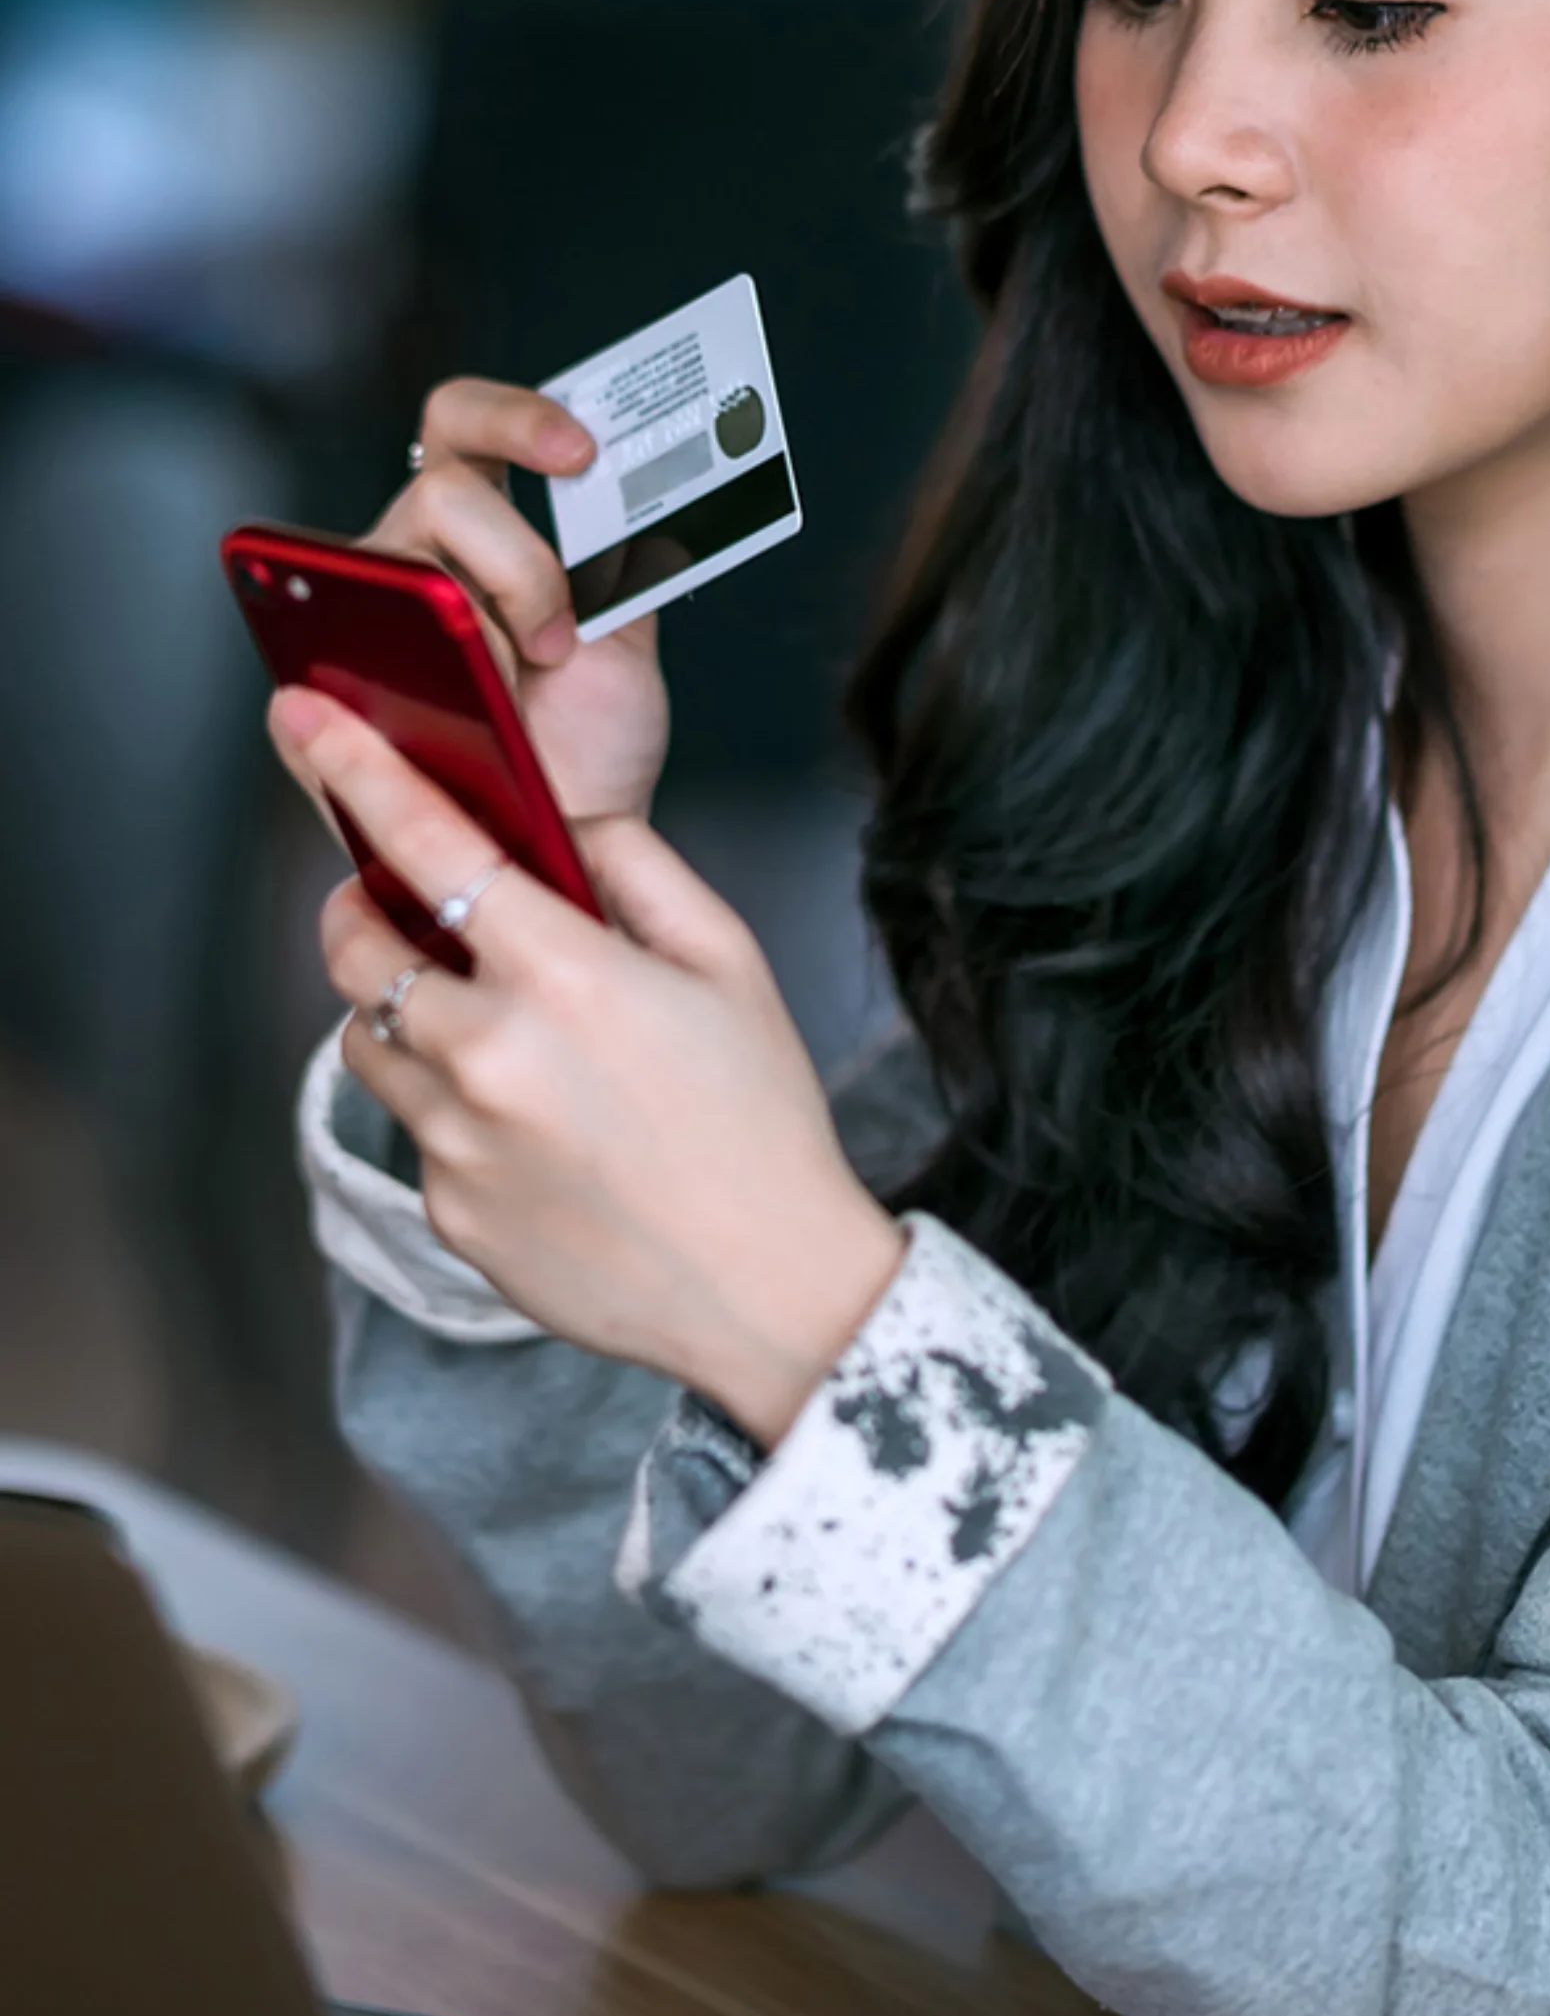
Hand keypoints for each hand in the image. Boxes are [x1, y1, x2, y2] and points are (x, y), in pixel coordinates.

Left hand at [277, 687, 908, 1447]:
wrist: (773, 1292)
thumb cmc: (761, 1119)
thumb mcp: (728, 959)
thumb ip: (636, 866)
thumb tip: (562, 823)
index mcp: (563, 975)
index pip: (426, 845)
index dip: (358, 772)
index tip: (310, 724)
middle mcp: (489, 1056)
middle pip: (353, 948)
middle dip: (360, 909)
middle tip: (400, 906)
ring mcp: (458, 1142)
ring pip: (370, 1041)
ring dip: (405, 1014)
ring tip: (490, 1031)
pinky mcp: (449, 1212)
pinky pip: (414, 1132)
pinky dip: (452, 1111)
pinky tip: (537, 1132)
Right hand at [364, 376, 669, 825]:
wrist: (562, 837)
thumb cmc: (586, 744)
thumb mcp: (625, 636)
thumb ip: (624, 560)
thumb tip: (639, 496)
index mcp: (479, 530)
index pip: (466, 424)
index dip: (514, 418)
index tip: (580, 451)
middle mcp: (413, 557)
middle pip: (440, 487)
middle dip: (520, 560)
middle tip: (557, 631)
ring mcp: (358, 619)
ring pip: (401, 563)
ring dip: (479, 634)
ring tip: (516, 693)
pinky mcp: (318, 695)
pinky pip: (331, 664)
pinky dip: (410, 694)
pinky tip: (454, 722)